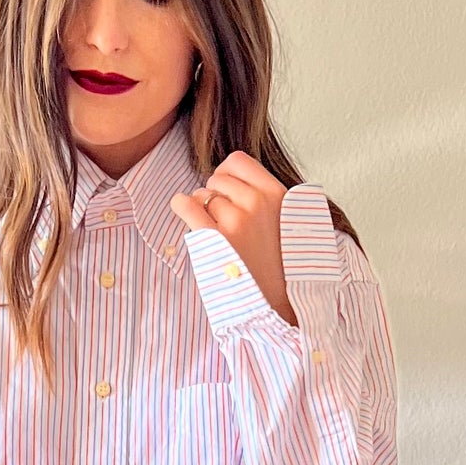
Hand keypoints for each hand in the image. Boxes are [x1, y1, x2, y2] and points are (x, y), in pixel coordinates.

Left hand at [170, 151, 297, 328]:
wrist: (280, 303)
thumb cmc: (280, 264)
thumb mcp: (285, 220)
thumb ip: (262, 196)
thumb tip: (225, 178)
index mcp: (277, 194)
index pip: (237, 161)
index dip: (226, 175)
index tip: (228, 193)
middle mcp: (257, 202)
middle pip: (216, 179)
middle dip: (215, 196)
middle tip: (226, 223)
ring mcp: (236, 220)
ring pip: (202, 196)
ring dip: (203, 211)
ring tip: (220, 235)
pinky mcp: (216, 239)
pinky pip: (186, 205)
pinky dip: (181, 206)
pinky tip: (184, 212)